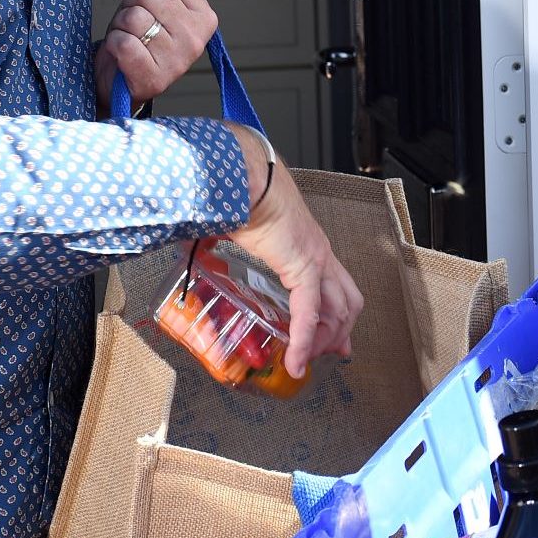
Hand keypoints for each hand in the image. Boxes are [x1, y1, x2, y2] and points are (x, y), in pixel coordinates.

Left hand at [95, 0, 217, 106]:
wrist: (123, 81)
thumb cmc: (141, 35)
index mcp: (205, 15)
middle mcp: (198, 37)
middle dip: (128, 3)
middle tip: (133, 24)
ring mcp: (178, 60)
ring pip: (132, 15)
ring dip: (119, 26)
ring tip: (129, 40)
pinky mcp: (153, 77)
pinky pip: (122, 41)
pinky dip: (114, 46)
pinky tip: (123, 57)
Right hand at [222, 133, 364, 377]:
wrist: (243, 176)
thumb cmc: (238, 192)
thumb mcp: (234, 228)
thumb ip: (219, 241)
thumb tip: (190, 244)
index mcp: (307, 243)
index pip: (336, 284)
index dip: (338, 312)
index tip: (334, 336)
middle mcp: (320, 252)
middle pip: (347, 300)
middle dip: (340, 332)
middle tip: (330, 354)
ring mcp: (317, 259)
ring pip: (338, 310)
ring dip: (323, 341)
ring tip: (304, 361)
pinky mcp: (304, 267)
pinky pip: (309, 314)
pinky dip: (302, 341)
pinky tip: (294, 361)